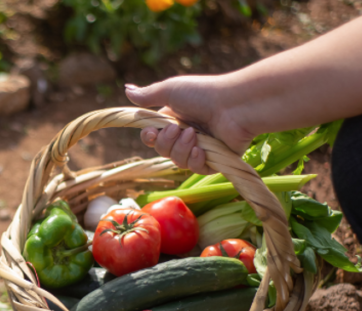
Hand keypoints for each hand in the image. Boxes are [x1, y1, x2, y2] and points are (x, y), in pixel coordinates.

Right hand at [125, 75, 255, 173]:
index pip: (153, 136)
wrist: (235, 105)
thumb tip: (126, 89)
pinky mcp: (215, 160)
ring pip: (177, 161)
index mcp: (174, 119)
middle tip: (178, 129)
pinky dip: (195, 161)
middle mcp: (186, 134)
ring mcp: (200, 148)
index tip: (150, 133)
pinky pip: (196, 169)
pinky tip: (201, 151)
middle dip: (166, 142)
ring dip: (181, 149)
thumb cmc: (203, 93)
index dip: (149, 138)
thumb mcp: (171, 90)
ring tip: (194, 135)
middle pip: (162, 151)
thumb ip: (148, 95)